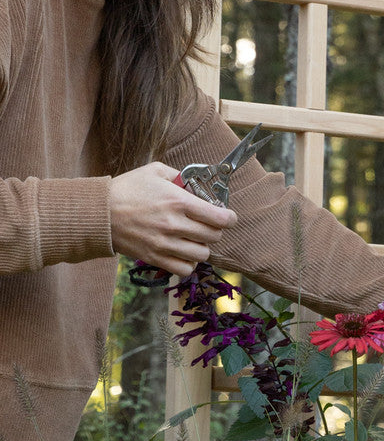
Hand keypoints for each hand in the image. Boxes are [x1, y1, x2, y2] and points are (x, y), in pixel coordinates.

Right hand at [108, 162, 237, 276]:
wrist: (97, 212)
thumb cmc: (126, 189)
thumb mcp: (155, 171)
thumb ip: (180, 176)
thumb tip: (198, 182)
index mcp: (179, 201)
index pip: (220, 217)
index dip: (230, 218)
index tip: (228, 217)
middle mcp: (174, 224)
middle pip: (214, 236)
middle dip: (216, 230)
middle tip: (208, 225)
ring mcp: (164, 243)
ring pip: (202, 254)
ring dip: (203, 247)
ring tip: (195, 239)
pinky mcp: (154, 257)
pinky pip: (184, 269)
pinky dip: (189, 263)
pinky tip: (184, 253)